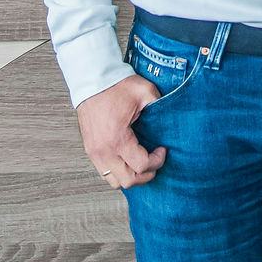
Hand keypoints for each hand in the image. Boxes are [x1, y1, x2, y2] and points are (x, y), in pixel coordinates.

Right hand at [76, 74, 167, 189]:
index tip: (162, 150)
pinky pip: (104, 173)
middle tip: (154, 161)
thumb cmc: (114, 86)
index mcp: (118, 139)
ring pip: (114, 181)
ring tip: (140, 163)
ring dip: (130, 175)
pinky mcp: (90, 150)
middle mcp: (104, 150)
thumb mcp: (144, 92)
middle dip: (146, 174)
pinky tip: (127, 160)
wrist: (91, 80)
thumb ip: (160, 105)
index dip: (157, 161)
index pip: (141, 166)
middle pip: (128, 180)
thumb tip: (171, 116)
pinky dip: (118, 171)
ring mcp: (95, 152)